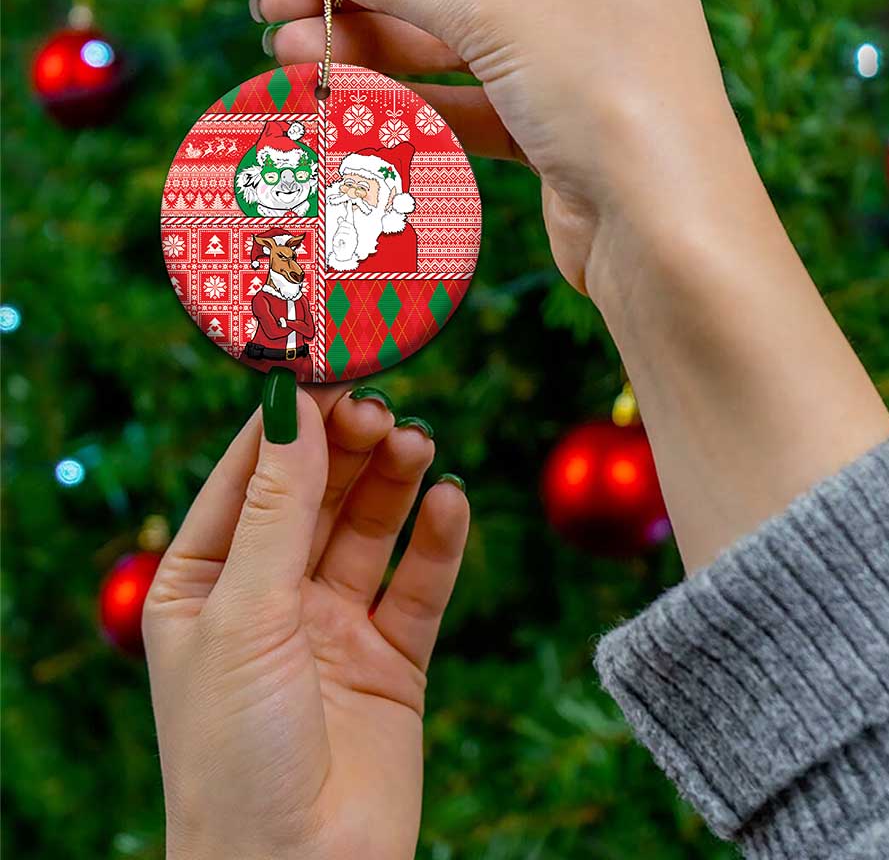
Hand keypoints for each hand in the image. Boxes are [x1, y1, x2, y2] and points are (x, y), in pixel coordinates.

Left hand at [144, 381, 468, 859]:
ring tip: (418, 444)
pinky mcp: (392, 658)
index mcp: (205, 583)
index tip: (329, 368)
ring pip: (370, 529)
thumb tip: (291, 405)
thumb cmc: (235, 753)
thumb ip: (277, 508)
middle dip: (348, 448)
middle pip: (316, 494)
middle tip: (383, 410)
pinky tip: (450, 502)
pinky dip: (438, 541)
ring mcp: (333, 626)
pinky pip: (418, 584)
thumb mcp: (245, 614)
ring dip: (394, 482)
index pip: (249, 477)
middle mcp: (269, 597)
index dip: (288, 422)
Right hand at [258, 0, 888, 571]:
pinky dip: (410, 98)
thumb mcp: (500, 15)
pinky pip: (468, 98)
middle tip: (273, 10)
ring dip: (372, 47)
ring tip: (290, 53)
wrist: (666, 236)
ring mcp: (573, 60)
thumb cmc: (609, 97)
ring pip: (453, 43)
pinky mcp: (553, 126)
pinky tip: (346, 96)